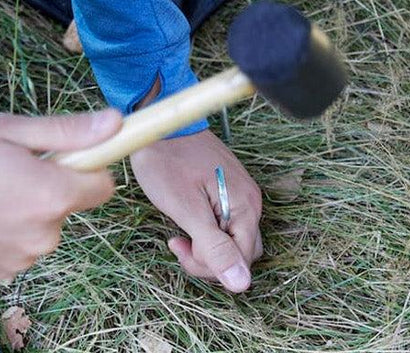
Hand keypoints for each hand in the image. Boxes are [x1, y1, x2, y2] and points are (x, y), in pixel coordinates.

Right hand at [0, 110, 121, 281]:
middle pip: (66, 206)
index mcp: (55, 195)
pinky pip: (16, 248)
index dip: (87, 168)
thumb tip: (115, 123)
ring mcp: (24, 258)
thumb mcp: (8, 131)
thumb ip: (66, 131)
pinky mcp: (1, 274)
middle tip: (6, 170)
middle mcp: (46, 233)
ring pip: (39, 228)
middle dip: (46, 188)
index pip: (104, 186)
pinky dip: (2, 234)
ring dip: (22, 212)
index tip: (64, 158)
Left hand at [130, 130, 262, 292]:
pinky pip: (225, 224)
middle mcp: (250, 201)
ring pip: (232, 239)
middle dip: (209, 259)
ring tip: (178, 234)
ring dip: (206, 246)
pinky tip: (186, 221)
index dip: (212, 265)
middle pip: (241, 252)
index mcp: (245, 206)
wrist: (159, 125)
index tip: (180, 247)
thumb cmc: (167, 162)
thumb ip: (214, 247)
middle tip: (178, 244)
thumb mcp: (186, 209)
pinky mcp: (227, 190)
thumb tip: (242, 285)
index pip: (243, 259)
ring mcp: (240, 194)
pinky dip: (206, 231)